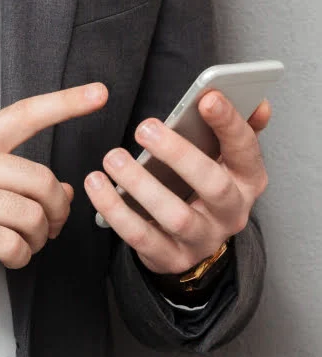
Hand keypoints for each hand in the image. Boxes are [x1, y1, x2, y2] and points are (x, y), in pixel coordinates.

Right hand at [0, 82, 107, 290]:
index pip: (25, 114)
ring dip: (38, 239)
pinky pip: (10, 244)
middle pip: (41, 179)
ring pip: (30, 215)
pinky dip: (20, 257)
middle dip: (56, 211)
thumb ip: (8, 176)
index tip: (98, 93)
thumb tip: (61, 190)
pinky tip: (10, 256)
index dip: (65, 103)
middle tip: (50, 227)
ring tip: (26, 244)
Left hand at [83, 91, 271, 274]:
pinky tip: (96, 185)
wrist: (194, 240)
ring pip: (175, 216)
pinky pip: (141, 237)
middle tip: (145, 127)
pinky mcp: (171, 257)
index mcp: (247, 180)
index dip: (229, 124)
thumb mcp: (225, 156)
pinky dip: (115, 210)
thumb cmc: (204, 181)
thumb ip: (237, 127)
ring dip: (141, 184)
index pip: (245, 150)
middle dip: (179, 154)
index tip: (207, 98)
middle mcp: (231, 213)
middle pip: (213, 185)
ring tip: (113, 157)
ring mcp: (203, 239)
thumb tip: (259, 103)